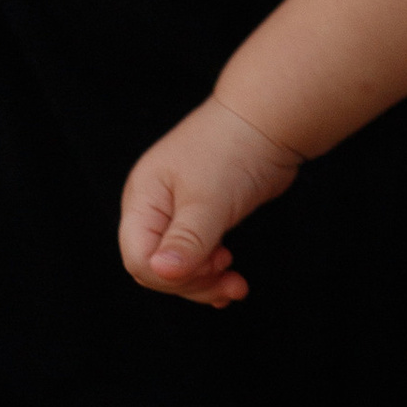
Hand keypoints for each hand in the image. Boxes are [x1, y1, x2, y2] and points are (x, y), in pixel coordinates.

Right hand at [118, 100, 301, 307]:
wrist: (269, 121)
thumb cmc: (234, 150)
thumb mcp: (209, 200)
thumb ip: (186, 239)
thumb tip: (160, 272)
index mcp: (144, 198)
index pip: (137, 257)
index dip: (169, 276)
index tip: (209, 269)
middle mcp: (154, 207)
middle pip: (155, 266)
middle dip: (191, 282)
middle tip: (227, 281)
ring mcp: (177, 212)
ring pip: (178, 266)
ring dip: (205, 282)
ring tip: (235, 284)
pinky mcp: (201, 216)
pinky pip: (197, 256)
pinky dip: (211, 273)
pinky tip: (228, 281)